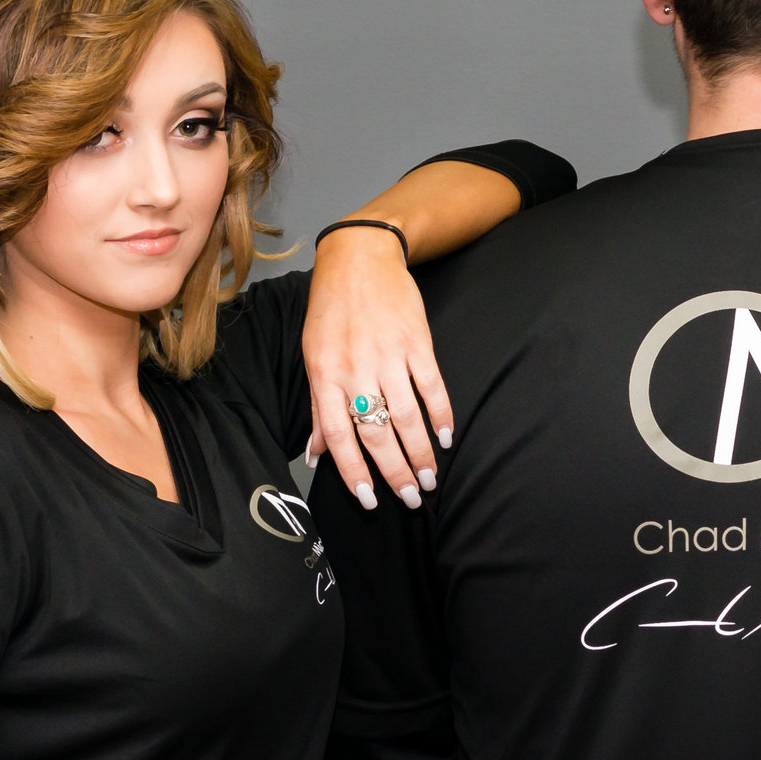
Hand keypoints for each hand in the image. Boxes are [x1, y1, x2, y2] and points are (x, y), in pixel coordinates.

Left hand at [303, 221, 447, 511]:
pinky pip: (431, 387)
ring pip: (407, 417)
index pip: (339, 436)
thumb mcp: (313, 356)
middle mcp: (355, 369)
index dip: (354, 472)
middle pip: (377, 433)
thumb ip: (318, 407)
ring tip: (431, 478)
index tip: (369, 500)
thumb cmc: (332, 310)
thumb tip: (316, 454)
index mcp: (325, 375)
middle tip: (411, 498)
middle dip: (395, 472)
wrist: (360, 259)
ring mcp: (388, 356)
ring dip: (421, 453)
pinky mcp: (417, 342)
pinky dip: (441, 415)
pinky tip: (446, 437)